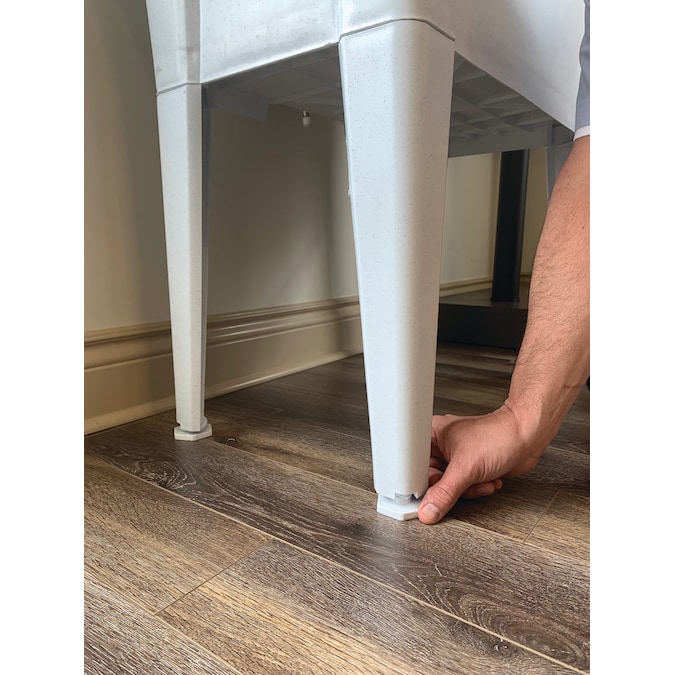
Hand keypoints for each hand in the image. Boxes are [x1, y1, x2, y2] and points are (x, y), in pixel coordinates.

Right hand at [418, 406, 544, 523]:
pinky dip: (478, 488)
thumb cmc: (499, 436)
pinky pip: (464, 488)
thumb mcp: (465, 468)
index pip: (414, 465)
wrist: (527, 437)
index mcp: (431, 435)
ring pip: (450, 487)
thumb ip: (444, 493)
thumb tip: (428, 510)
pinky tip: (489, 480)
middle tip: (462, 484)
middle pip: (432, 479)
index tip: (426, 494)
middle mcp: (442, 446)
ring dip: (469, 490)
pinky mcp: (471, 467)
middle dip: (452, 488)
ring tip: (481, 480)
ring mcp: (456, 457)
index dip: (420, 482)